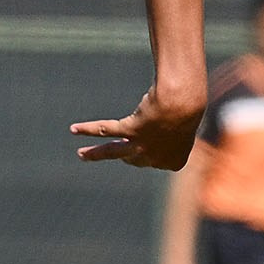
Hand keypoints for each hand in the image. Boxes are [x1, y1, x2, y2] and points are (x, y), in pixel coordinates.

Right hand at [73, 85, 203, 170]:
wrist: (185, 101)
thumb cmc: (189, 106)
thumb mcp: (186, 120)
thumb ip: (174, 127)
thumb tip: (160, 120)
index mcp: (174, 162)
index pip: (153, 160)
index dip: (149, 147)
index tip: (153, 136)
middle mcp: (156, 159)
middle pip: (133, 157)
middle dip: (125, 151)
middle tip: (113, 149)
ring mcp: (142, 147)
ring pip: (113, 151)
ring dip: (95, 154)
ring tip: (82, 155)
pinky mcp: (130, 131)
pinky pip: (105, 130)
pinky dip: (88, 129)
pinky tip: (74, 129)